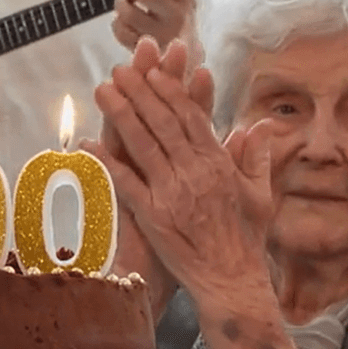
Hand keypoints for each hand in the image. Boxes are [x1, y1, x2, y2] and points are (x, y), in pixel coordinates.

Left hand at [95, 40, 271, 298]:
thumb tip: (259, 125)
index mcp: (219, 164)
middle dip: (140, 92)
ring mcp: (172, 193)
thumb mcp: (259, 194)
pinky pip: (126, 183)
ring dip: (120, 114)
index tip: (154, 70)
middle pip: (162, 123)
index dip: (170, 91)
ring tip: (103, 88)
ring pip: (142, 145)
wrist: (231, 280)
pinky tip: (87, 143)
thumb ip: (257, 156)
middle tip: (120, 68)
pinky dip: (106, 161)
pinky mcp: (153, 216)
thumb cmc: (246, 239)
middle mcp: (195, 173)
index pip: (191, 118)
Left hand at [112, 0, 203, 70]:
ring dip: (120, 4)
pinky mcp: (147, 52)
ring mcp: (162, 37)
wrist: (182, 56)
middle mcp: (178, 18)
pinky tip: (121, 21)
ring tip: (122, 3)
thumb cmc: (175, 13)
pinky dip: (116, 24)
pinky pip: (122, 33)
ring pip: (131, 14)